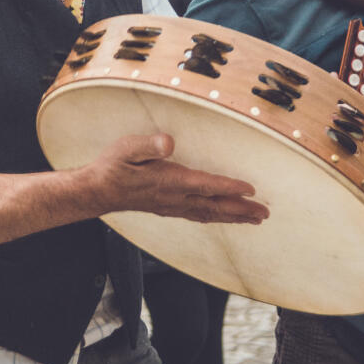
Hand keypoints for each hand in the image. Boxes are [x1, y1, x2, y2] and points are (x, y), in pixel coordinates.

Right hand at [85, 133, 269, 224]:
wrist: (98, 191)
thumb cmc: (113, 166)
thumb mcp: (127, 148)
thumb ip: (149, 145)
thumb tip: (169, 143)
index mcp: (168, 181)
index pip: (205, 185)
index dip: (229, 187)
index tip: (251, 190)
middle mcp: (174, 198)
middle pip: (214, 205)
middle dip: (241, 209)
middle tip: (265, 213)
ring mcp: (173, 206)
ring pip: (210, 214)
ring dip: (234, 217)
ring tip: (255, 219)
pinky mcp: (169, 209)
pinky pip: (200, 216)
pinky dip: (218, 218)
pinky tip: (225, 218)